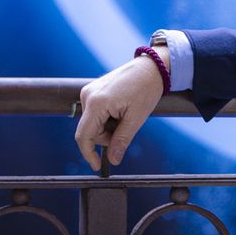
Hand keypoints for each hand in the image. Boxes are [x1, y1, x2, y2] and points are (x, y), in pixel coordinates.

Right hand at [74, 49, 167, 170]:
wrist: (151, 68)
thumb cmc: (146, 89)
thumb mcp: (136, 118)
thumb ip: (122, 140)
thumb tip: (113, 159)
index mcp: (96, 102)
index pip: (84, 136)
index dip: (89, 154)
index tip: (97, 166)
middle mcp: (88, 95)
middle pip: (89, 131)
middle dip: (106, 136)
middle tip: (126, 127)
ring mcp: (89, 91)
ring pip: (92, 123)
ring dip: (107, 127)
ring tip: (125, 115)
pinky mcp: (93, 90)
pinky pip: (95, 113)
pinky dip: (106, 118)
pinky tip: (120, 110)